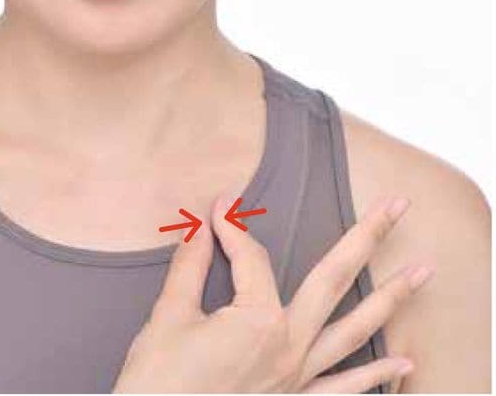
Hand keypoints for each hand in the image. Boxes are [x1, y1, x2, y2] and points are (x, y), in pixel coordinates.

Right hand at [113, 193, 431, 392]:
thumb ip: (190, 266)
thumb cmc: (158, 383)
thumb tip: (202, 227)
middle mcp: (288, 348)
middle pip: (333, 280)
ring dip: (392, 299)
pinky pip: (343, 390)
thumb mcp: (168, 316)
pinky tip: (405, 362)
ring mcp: (296, 379)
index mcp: (259, 322)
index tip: (217, 210)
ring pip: (354, 332)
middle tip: (396, 205)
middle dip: (368, 237)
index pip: (251, 258)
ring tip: (425, 272)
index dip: (231, 229)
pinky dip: (376, 375)